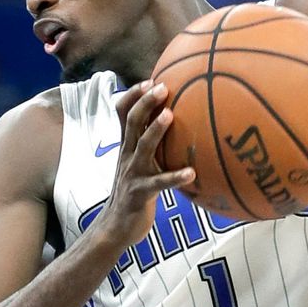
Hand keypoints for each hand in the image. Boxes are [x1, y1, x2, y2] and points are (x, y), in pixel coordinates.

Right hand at [90, 81, 194, 253]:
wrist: (115, 227)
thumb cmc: (134, 192)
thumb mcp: (139, 164)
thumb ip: (152, 146)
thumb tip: (175, 127)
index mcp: (126, 146)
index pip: (122, 113)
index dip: (133, 95)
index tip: (150, 79)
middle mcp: (126, 155)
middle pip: (131, 121)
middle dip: (145, 102)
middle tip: (162, 86)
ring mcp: (132, 173)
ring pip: (142, 146)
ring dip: (155, 130)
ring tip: (170, 115)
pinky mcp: (139, 193)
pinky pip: (159, 184)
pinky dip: (175, 177)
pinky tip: (192, 173)